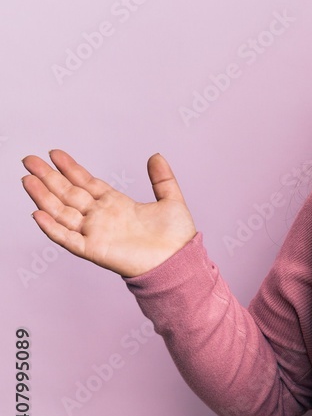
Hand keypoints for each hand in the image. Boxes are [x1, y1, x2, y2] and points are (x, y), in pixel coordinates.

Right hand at [21, 150, 196, 277]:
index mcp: (116, 204)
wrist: (180, 261)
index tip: (54, 153)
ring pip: (62, 212)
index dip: (70, 168)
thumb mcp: (171, 200)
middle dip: (48, 177)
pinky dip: (52, 228)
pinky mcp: (94, 250)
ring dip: (43, 197)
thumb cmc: (176, 237)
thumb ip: (162, 178)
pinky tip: (38, 214)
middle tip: (29, 160)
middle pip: (68, 193)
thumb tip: (156, 156)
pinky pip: (68, 238)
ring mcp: (96, 232)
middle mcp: (101, 217)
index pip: (86, 182)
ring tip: (27, 180)